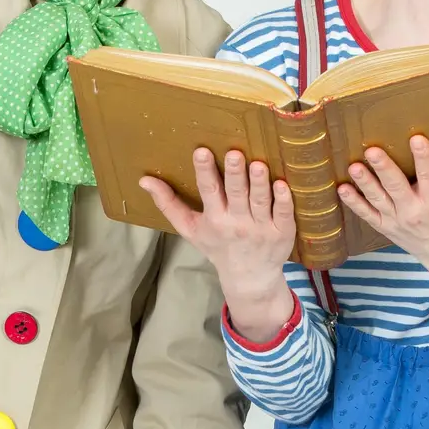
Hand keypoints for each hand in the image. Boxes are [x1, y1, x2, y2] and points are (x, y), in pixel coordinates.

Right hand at [141, 148, 294, 298]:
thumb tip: (144, 179)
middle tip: (234, 153)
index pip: (208, 192)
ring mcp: (262, 228)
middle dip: (235, 174)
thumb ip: (168, 203)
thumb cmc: (217, 246)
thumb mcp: (189, 228)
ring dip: (259, 183)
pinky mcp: (282, 232)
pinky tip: (283, 183)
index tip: (202, 150)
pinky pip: (284, 214)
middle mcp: (237, 223)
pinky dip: (284, 200)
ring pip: (260, 202)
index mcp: (214, 219)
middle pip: (236, 194)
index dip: (205, 171)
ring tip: (258, 164)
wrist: (249, 277)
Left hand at [338, 135, 428, 271]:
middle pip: (397, 188)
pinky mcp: (384, 227)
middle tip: (372, 150)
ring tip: (353, 165)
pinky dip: (353, 203)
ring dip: (364, 184)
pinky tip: (340, 188)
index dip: (424, 158)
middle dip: (384, 170)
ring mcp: (397, 221)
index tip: (417, 138)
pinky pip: (366, 215)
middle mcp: (415, 212)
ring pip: (377, 200)